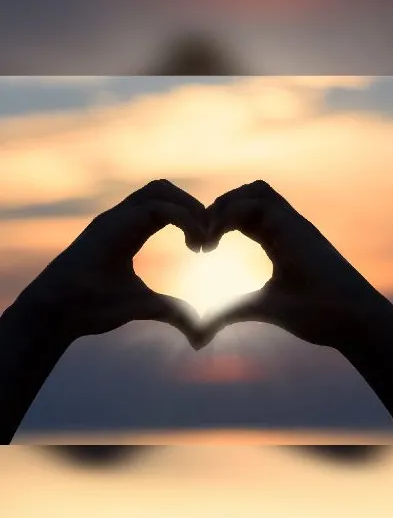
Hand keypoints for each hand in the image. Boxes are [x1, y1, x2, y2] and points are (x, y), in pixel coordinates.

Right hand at [20, 180, 206, 346]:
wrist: (58, 313)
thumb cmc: (92, 308)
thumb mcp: (145, 307)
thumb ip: (172, 311)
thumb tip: (198, 328)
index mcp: (128, 230)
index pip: (166, 206)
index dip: (191, 218)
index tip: (206, 248)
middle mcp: (121, 218)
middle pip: (164, 189)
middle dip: (193, 206)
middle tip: (210, 237)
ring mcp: (114, 218)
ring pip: (159, 189)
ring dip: (188, 207)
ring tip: (203, 237)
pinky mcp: (111, 224)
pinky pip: (155, 207)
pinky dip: (182, 218)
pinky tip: (193, 243)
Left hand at [200, 181, 381, 349]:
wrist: (348, 319)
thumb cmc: (314, 315)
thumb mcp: (259, 309)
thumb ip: (228, 313)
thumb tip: (197, 336)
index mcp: (280, 240)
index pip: (244, 214)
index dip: (219, 223)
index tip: (200, 249)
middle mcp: (287, 226)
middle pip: (249, 194)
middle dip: (218, 208)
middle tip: (199, 238)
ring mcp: (293, 224)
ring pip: (255, 190)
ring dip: (226, 204)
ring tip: (208, 234)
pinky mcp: (296, 227)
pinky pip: (258, 202)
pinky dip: (230, 214)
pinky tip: (216, 239)